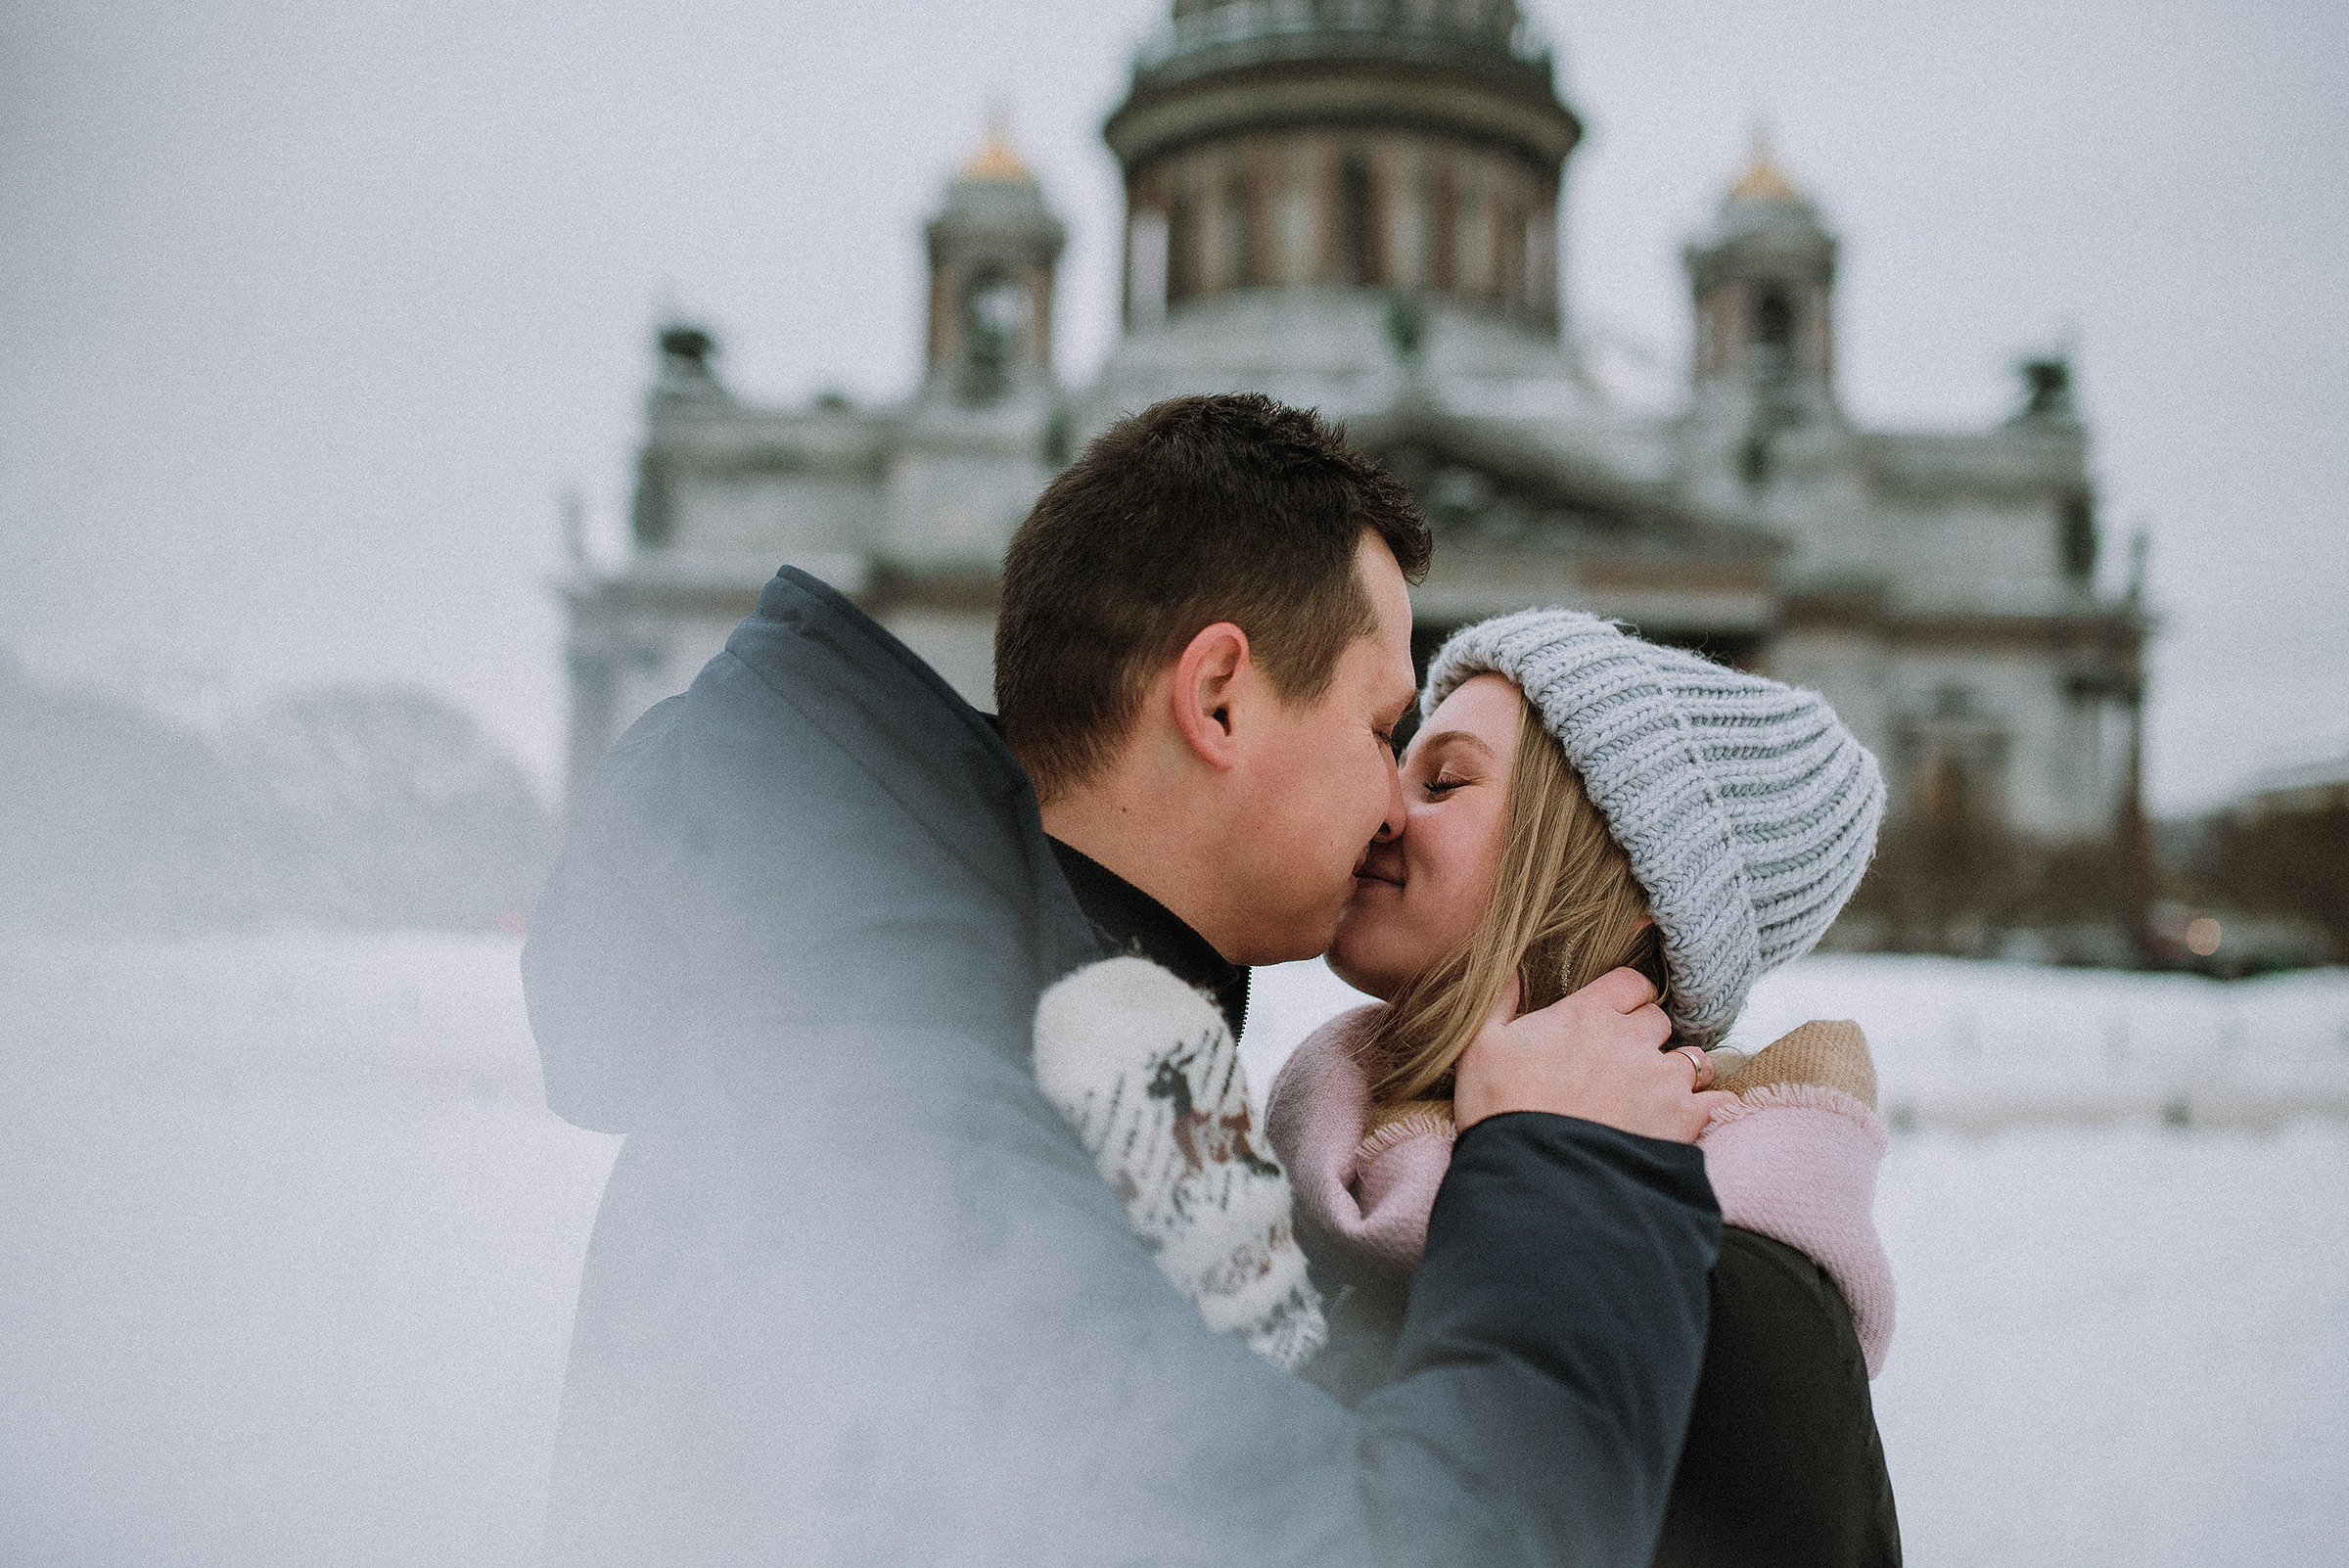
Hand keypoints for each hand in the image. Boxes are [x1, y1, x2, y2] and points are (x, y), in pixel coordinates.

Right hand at [1453, 968, 1735, 1142]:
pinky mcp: (1684, 1118)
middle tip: (1629, 1062)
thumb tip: (1513, 969)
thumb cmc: (1501, 1110)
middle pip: (1660, 1020)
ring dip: (1679, 1071)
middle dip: (1649, 1036)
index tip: (1621, 1014)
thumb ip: (1500, 999)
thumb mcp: (1481, 1045)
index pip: (1631, 983)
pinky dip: (1709, 1107)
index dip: (1629, 997)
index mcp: (1587, 1013)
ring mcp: (1661, 1078)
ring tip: (1659, 1094)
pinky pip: (1716, 1100)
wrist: (1534, 1176)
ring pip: (1692, 1058)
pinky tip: (1692, 1119)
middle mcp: (1631, 1038)